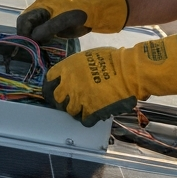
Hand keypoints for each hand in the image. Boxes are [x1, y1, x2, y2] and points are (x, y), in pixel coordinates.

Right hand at [17, 0, 128, 42]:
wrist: (97, 13)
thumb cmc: (81, 13)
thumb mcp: (64, 20)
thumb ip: (48, 28)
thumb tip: (32, 39)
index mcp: (40, 6)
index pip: (24, 21)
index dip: (24, 34)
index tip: (30, 47)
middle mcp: (40, 12)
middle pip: (26, 27)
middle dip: (27, 39)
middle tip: (33, 52)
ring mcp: (45, 20)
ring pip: (32, 32)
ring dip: (33, 42)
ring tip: (37, 54)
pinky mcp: (52, 28)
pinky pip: (41, 36)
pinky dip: (40, 43)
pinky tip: (43, 51)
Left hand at [42, 35, 176, 126]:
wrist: (128, 71)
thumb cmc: (112, 59)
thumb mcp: (88, 57)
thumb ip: (76, 67)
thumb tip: (75, 74)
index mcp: (67, 69)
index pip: (49, 81)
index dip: (51, 86)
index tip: (55, 89)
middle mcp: (68, 85)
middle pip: (57, 98)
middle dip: (63, 100)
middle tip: (71, 100)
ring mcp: (79, 99)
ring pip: (69, 111)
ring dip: (76, 110)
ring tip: (85, 106)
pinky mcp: (91, 111)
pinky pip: (84, 120)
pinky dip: (88, 118)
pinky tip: (94, 113)